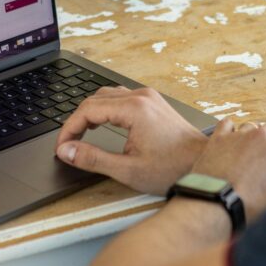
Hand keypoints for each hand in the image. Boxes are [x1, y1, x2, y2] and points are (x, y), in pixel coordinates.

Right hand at [55, 86, 208, 194]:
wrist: (203, 165)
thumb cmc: (172, 169)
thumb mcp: (127, 169)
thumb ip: (92, 159)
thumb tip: (66, 151)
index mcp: (134, 109)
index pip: (88, 110)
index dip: (69, 129)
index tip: (62, 147)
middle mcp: (141, 97)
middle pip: (95, 99)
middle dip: (76, 120)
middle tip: (67, 143)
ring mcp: (149, 98)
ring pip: (107, 96)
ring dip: (90, 113)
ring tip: (80, 135)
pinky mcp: (153, 103)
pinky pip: (120, 98)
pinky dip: (105, 109)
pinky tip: (101, 124)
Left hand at [191, 119, 265, 220]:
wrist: (218, 205)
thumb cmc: (253, 206)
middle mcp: (264, 135)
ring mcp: (241, 134)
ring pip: (252, 126)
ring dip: (253, 136)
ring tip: (248, 154)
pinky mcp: (220, 136)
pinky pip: (228, 124)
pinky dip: (231, 131)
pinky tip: (230, 141)